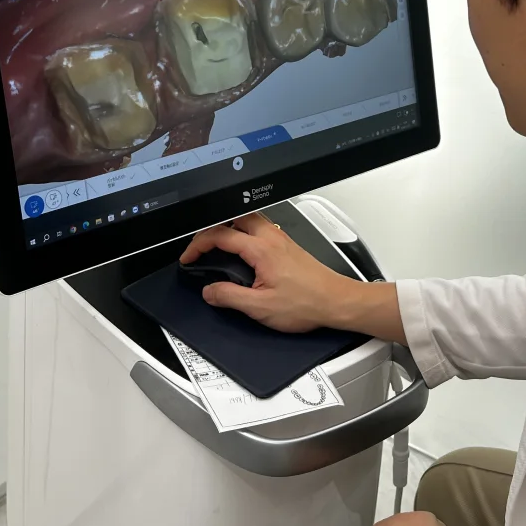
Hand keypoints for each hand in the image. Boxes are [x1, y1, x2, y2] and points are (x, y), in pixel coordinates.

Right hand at [180, 213, 359, 332]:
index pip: (220, 236)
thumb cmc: (307, 303)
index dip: (198, 245)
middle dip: (212, 230)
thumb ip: (230, 297)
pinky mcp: (288, 245)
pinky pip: (261, 229)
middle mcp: (272, 238)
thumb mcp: (261, 307)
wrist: (336, 302)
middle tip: (201, 247)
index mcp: (261, 249)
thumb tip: (210, 291)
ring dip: (230, 228)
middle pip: (234, 218)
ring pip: (249, 220)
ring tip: (218, 247)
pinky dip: (245, 233)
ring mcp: (281, 239)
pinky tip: (244, 252)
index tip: (189, 258)